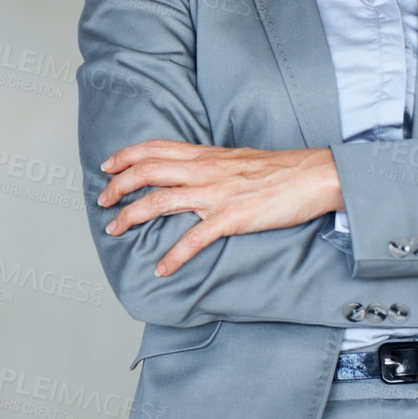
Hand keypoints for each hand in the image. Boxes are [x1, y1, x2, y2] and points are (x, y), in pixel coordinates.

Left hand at [96, 141, 341, 276]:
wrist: (314, 175)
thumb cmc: (280, 169)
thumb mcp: (238, 157)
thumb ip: (211, 163)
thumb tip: (190, 170)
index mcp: (206, 155)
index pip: (155, 149)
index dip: (126, 156)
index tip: (107, 166)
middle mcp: (205, 170)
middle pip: (148, 172)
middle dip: (118, 187)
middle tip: (103, 202)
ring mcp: (216, 194)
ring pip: (159, 202)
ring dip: (131, 217)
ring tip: (115, 230)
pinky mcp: (230, 218)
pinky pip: (194, 239)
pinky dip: (174, 257)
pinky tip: (161, 269)